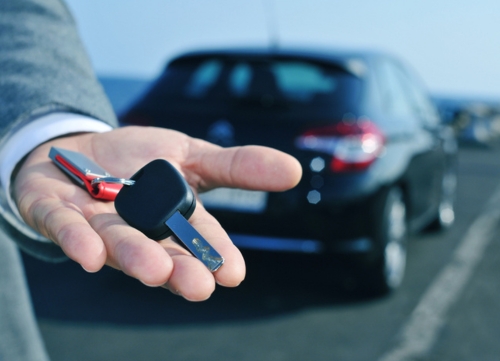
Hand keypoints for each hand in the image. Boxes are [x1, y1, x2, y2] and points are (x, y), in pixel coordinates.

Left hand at [13, 126, 301, 300]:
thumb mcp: (191, 154)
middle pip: (162, 252)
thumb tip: (293, 171)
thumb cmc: (137, 160)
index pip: (200, 239)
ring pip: (119, 246)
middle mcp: (139, 231)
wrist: (76, 149)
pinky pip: (66, 229)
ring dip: (137, 258)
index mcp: (173, 220)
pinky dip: (78, 241)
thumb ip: (236, 166)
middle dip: (180, 270)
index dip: (216, 256)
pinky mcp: (57, 213)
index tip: (232, 274)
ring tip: (157, 270)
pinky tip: (90, 256)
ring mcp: (97, 224)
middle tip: (199, 285)